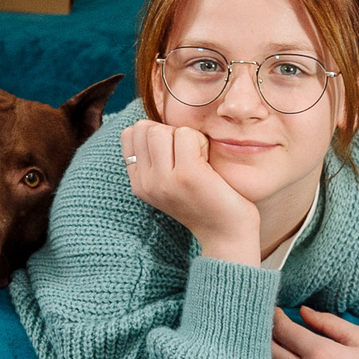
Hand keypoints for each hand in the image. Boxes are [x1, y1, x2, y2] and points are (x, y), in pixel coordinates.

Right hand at [121, 119, 258, 264]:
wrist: (227, 235)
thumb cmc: (205, 202)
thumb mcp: (169, 182)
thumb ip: (156, 157)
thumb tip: (149, 123)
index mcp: (138, 183)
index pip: (131, 134)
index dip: (155, 134)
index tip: (174, 154)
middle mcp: (145, 183)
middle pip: (145, 128)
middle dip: (170, 133)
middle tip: (189, 156)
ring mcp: (164, 180)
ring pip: (163, 129)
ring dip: (186, 137)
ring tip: (199, 160)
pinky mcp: (187, 175)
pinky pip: (187, 135)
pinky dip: (201, 141)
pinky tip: (209, 164)